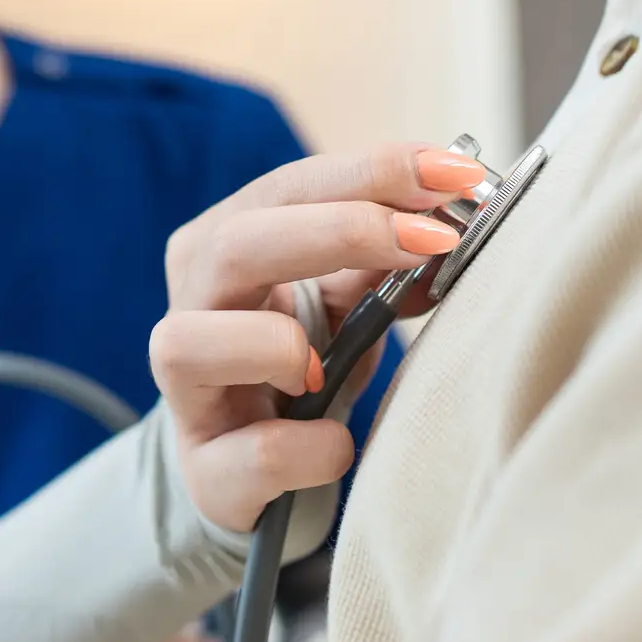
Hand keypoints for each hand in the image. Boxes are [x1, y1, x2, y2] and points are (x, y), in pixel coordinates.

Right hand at [150, 144, 485, 533]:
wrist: (254, 467)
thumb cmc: (305, 364)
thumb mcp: (346, 301)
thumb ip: (385, 259)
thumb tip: (451, 221)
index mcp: (222, 247)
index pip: (286, 189)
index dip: (369, 173)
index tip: (455, 173)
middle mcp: (190, 307)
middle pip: (234, 244)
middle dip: (339, 231)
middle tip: (433, 238)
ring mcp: (186, 391)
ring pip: (188, 344)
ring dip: (275, 346)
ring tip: (327, 367)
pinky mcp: (205, 469)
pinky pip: (248, 452)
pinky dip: (303, 447)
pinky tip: (336, 444)